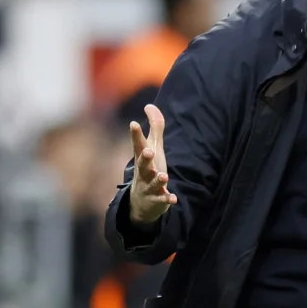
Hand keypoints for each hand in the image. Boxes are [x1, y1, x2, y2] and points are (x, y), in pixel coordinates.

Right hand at [128, 104, 176, 225]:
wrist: (142, 202)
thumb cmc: (148, 168)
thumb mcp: (153, 147)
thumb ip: (154, 127)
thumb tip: (150, 105)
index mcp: (143, 158)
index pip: (138, 144)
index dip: (136, 134)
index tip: (133, 123)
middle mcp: (144, 171)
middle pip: (142, 164)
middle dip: (145, 158)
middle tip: (148, 151)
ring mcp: (149, 186)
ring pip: (153, 183)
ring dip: (158, 180)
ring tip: (163, 176)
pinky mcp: (158, 199)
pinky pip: (162, 200)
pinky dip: (167, 199)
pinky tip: (173, 199)